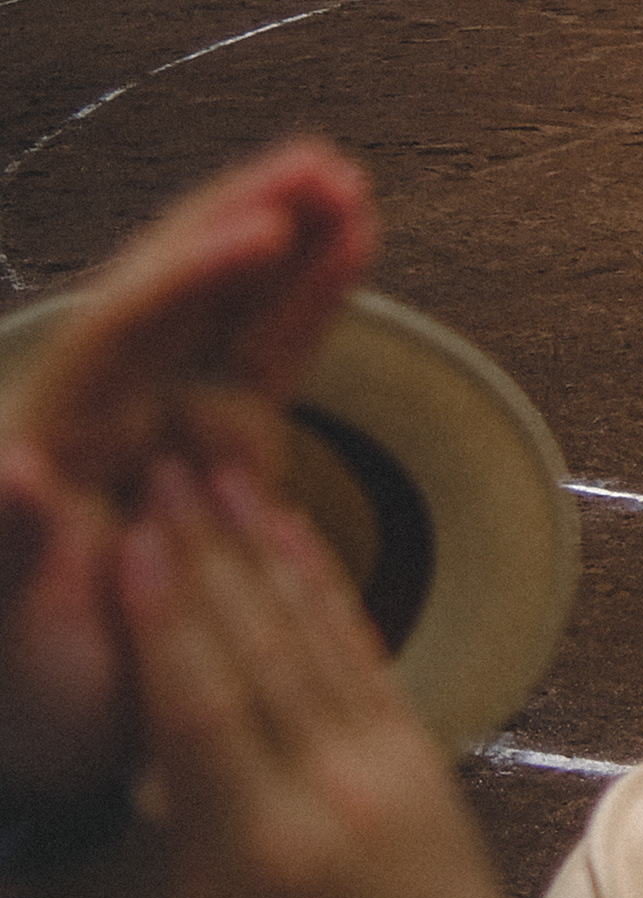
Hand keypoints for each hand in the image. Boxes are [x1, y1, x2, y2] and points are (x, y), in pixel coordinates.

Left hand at [0, 141, 377, 793]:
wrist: (60, 730)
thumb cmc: (26, 702)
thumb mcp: (9, 643)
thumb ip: (4, 551)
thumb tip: (13, 467)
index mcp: (51, 440)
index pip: (120, 335)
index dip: (187, 277)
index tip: (256, 233)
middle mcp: (105, 410)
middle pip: (170, 288)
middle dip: (235, 220)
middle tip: (312, 166)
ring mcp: (166, 418)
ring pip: (225, 303)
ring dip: (281, 237)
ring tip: (343, 178)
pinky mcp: (221, 441)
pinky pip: (267, 349)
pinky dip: (308, 294)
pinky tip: (353, 243)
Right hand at [0, 458, 518, 897]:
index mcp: (256, 853)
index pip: (200, 710)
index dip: (160, 618)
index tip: (125, 535)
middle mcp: (326, 789)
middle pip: (255, 647)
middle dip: (202, 550)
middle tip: (159, 460)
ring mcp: (382, 763)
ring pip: (314, 633)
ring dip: (264, 545)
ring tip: (218, 466)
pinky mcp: (418, 756)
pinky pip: (364, 654)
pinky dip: (328, 587)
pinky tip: (297, 534)